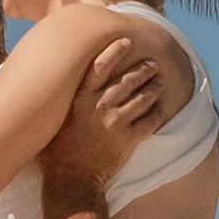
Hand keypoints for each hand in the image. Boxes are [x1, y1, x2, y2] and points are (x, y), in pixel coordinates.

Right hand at [41, 37, 167, 197]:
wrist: (71, 178)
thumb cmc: (59, 148)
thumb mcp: (57, 118)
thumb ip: (67, 99)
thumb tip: (68, 82)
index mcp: (81, 98)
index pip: (100, 65)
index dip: (115, 50)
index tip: (126, 41)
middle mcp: (100, 106)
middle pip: (128, 80)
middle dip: (144, 70)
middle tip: (153, 64)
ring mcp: (116, 122)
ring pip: (142, 98)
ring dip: (154, 88)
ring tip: (159, 83)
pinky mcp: (128, 139)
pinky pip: (150, 121)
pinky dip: (157, 113)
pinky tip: (161, 108)